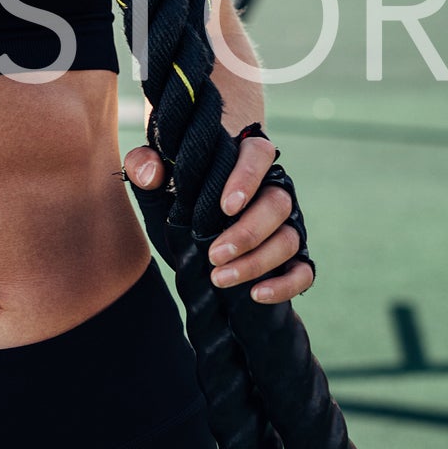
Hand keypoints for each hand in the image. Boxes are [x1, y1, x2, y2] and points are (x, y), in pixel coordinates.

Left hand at [122, 129, 314, 304]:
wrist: (191, 232)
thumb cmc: (178, 198)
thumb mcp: (155, 182)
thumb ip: (144, 166)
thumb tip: (150, 172)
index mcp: (242, 162)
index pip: (257, 153)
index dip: (247, 177)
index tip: (225, 207)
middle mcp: (271, 190)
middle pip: (277, 203)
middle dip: (248, 233)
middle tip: (215, 255)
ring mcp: (286, 225)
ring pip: (289, 239)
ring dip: (257, 262)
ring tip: (220, 279)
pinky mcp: (292, 258)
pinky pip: (303, 271)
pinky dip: (284, 285)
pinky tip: (256, 294)